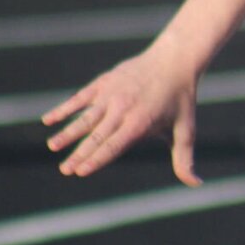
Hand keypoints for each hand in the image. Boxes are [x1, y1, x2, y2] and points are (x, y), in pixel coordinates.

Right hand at [42, 49, 202, 185]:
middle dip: (79, 154)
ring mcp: (112, 94)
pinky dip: (64, 108)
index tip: (81, 171)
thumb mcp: (185, 129)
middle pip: (97, 135)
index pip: (115, 145)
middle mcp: (124, 108)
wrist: (174, 60)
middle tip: (64, 170)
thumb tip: (196, 184)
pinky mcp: (104, 82)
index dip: (98, 158)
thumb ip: (184, 159)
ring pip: (85, 117)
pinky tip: (48, 120)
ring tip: (53, 147)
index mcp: (141, 122)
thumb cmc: (180, 99)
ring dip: (68, 133)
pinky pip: (81, 97)